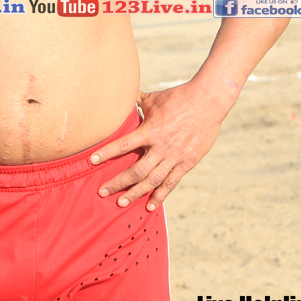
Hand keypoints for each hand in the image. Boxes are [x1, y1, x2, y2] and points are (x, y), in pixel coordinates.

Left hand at [91, 83, 226, 211]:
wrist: (208, 101)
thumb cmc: (178, 97)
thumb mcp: (153, 98)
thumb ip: (136, 101)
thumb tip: (120, 96)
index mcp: (151, 130)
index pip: (124, 144)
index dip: (107, 153)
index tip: (92, 161)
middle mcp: (162, 146)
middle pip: (137, 170)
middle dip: (118, 182)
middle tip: (103, 191)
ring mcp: (175, 156)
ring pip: (153, 180)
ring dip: (136, 192)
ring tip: (121, 202)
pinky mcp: (187, 162)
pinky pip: (172, 182)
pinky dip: (161, 195)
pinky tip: (151, 205)